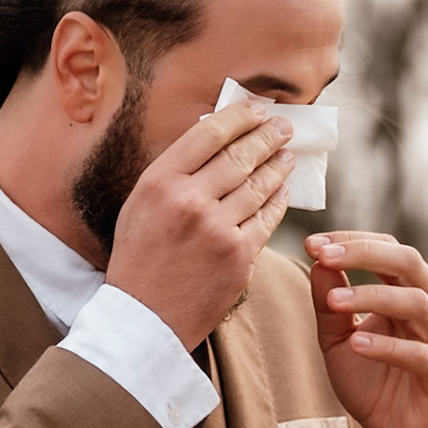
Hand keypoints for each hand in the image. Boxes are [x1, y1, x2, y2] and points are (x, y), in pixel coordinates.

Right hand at [107, 102, 295, 348]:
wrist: (144, 318)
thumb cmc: (139, 258)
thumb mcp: (140, 205)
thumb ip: (173, 172)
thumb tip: (213, 138)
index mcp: (159, 182)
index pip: (209, 133)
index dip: (239, 116)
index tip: (257, 109)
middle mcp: (189, 201)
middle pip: (240, 154)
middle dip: (268, 136)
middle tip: (283, 127)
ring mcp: (218, 229)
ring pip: (260, 185)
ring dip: (278, 165)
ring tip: (287, 155)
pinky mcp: (239, 256)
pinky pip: (267, 218)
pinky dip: (278, 200)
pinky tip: (282, 189)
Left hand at [306, 232, 427, 427]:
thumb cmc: (373, 386)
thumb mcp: (338, 343)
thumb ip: (329, 305)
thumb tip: (318, 261)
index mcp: (409, 294)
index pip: (388, 251)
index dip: (352, 241)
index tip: (313, 243)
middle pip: (409, 263)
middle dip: (365, 254)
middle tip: (325, 256)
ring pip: (417, 302)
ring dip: (372, 297)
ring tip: (333, 302)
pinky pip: (421, 354)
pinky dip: (388, 346)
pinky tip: (357, 344)